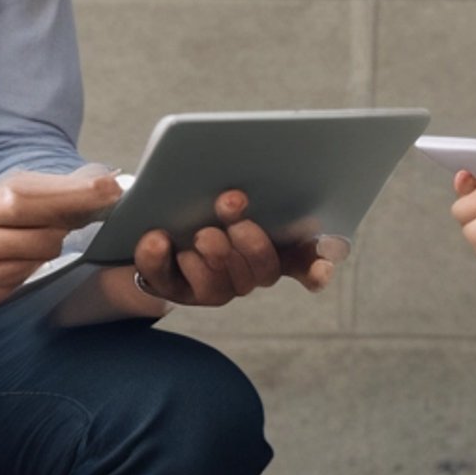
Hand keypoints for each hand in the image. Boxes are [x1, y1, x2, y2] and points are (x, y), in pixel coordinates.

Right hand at [0, 170, 122, 332]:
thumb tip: (54, 191)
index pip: (29, 202)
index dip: (75, 197)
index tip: (109, 190)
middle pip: (39, 237)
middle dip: (64, 229)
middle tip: (80, 219)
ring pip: (27, 267)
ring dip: (40, 255)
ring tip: (35, 242)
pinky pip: (6, 291)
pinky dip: (16, 277)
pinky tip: (9, 267)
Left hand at [131, 188, 346, 307]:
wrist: (151, 219)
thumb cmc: (203, 196)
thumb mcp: (226, 187)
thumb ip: (245, 185)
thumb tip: (244, 184)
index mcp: (270, 248)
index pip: (305, 265)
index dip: (316, 269)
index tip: (324, 263)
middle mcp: (245, 274)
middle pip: (263, 272)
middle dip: (254, 244)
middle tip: (238, 212)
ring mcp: (211, 287)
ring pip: (219, 286)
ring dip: (213, 256)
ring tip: (201, 234)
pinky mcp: (172, 290)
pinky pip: (166, 282)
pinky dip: (159, 258)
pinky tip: (157, 238)